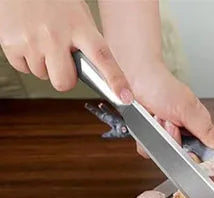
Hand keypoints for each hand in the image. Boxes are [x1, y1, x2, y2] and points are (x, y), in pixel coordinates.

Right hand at [0, 0, 131, 101]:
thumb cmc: (51, 0)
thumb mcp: (78, 16)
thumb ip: (86, 43)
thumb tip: (95, 72)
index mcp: (79, 26)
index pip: (103, 57)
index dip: (116, 80)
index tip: (125, 97)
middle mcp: (55, 35)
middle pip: (64, 82)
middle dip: (64, 77)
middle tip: (61, 58)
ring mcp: (32, 41)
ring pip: (43, 76)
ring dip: (44, 64)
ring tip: (41, 39)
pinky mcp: (12, 44)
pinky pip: (24, 69)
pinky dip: (25, 58)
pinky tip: (28, 39)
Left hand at [128, 60, 213, 156]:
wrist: (135, 78)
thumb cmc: (163, 86)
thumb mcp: (189, 109)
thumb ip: (207, 130)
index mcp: (198, 127)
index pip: (205, 152)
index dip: (198, 154)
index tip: (191, 149)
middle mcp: (183, 135)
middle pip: (182, 156)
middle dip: (175, 139)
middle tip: (171, 123)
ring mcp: (166, 138)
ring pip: (165, 154)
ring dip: (160, 136)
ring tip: (158, 119)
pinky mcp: (149, 140)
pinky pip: (148, 151)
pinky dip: (145, 139)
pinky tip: (149, 124)